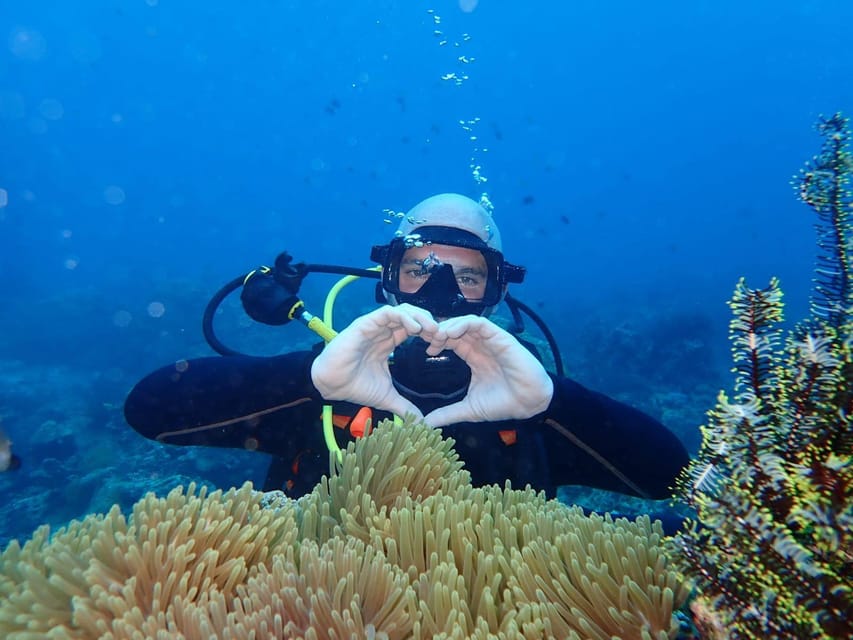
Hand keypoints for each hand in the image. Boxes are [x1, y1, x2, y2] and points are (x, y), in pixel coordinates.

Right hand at [311, 304, 438, 418]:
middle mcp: (383, 330)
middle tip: (442, 335)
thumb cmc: (355, 386)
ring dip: (421, 317)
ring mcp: (374, 326)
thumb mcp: (387, 397)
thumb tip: (421, 422)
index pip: (414, 328)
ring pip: (403, 310)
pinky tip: (416, 328)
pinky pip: (388, 312)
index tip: (441, 345)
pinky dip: (405, 317)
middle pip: (412, 316)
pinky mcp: (365, 324)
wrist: (332, 385)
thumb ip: (404, 406)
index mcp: (389, 341)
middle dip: (429, 323)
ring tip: (433, 330)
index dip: (429, 333)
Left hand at [422, 316, 553, 426]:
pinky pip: (479, 323)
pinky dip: (463, 323)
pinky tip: (451, 333)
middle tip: (426, 338)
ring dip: (449, 325)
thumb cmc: (503, 404)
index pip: (452, 342)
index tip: (426, 350)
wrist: (529, 404)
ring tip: (437, 336)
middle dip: (439, 331)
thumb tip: (426, 424)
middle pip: (456, 329)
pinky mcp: (500, 337)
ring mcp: (490, 341)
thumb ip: (447, 413)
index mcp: (474, 358)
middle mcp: (481, 346)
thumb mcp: (469, 409)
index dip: (438, 342)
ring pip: (465, 322)